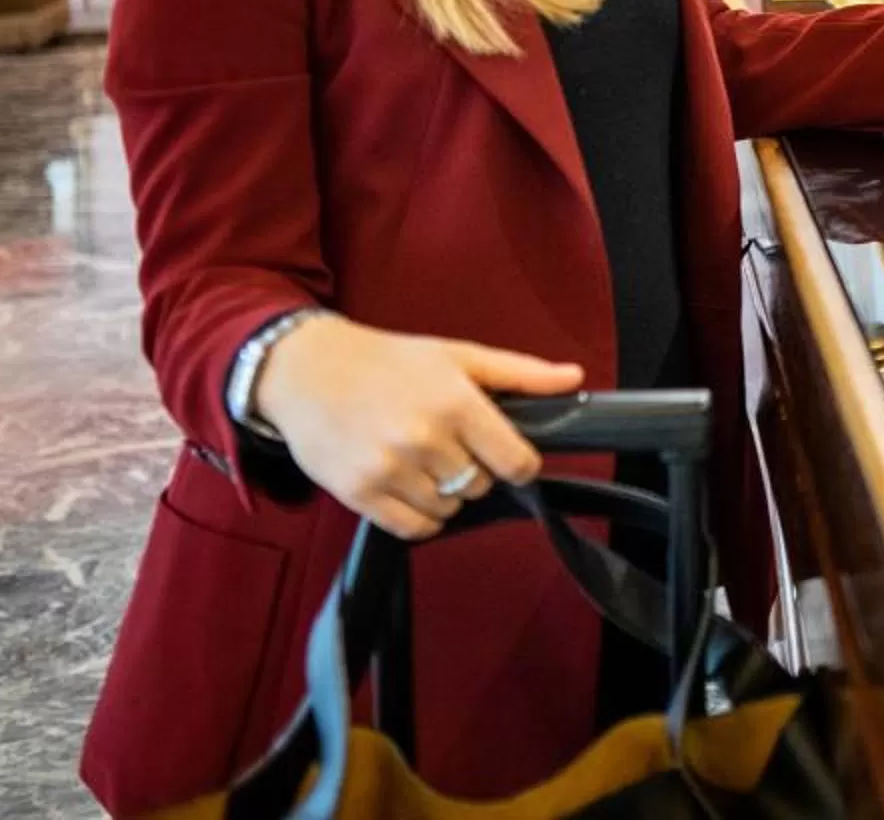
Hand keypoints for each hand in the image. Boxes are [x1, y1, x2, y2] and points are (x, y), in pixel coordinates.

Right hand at [249, 315, 581, 539]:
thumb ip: (520, 373)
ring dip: (445, 492)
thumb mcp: (459, 355)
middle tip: (448, 444)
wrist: (309, 371)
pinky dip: (421, 517)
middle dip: (474, 469)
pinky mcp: (359, 494)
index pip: (517, 462)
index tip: (507, 456)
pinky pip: (413, 528)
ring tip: (423, 460)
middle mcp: (425, 440)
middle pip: (482, 485)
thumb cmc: (390, 361)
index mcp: (457, 403)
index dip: (519, 463)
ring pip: (450, 508)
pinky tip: (409, 487)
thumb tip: (574, 379)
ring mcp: (390, 470)